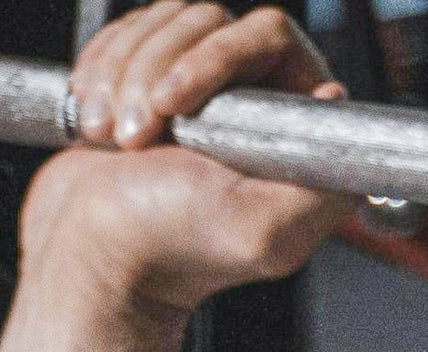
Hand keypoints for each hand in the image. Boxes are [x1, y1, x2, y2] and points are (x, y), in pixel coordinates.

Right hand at [19, 4, 352, 318]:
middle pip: (210, 21)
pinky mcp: (147, 75)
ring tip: (113, 138)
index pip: (269, 38)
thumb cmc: (165, 245)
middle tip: (137, 134)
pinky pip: (128, 31)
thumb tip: (338, 105)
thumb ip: (320, 183)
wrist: (89, 253)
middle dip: (158, 69)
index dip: (217, 58)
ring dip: (124, 76)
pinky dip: (101, 70)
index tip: (176, 107)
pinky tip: (97, 123)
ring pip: (164, 21)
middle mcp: (248, 102)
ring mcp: (197, 85)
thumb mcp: (263, 230)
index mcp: (288, 131)